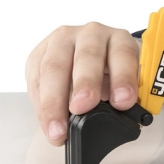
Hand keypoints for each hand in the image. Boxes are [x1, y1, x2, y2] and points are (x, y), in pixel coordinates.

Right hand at [25, 23, 139, 145]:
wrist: (94, 63)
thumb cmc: (114, 75)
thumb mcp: (128, 83)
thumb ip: (126, 97)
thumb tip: (123, 120)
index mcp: (120, 39)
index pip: (123, 54)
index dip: (123, 78)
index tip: (122, 102)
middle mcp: (92, 34)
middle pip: (86, 56)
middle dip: (84, 84)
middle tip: (82, 108)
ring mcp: (64, 40)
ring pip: (54, 67)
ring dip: (54, 101)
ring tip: (58, 129)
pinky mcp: (41, 52)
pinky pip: (36, 77)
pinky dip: (41, 104)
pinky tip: (47, 122)